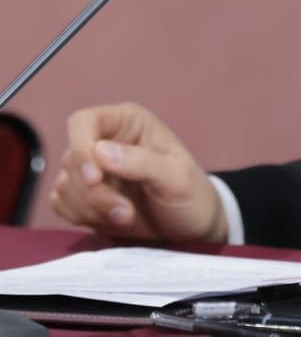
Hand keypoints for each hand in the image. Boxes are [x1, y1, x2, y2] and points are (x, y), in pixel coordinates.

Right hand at [50, 102, 226, 242]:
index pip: (84, 122)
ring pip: (64, 185)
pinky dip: (82, 217)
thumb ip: (142, 162)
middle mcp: (106, 141)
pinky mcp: (82, 195)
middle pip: (72, 159)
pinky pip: (61, 205)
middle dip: (95, 193)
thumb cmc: (190, 194)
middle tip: (126, 213)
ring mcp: (91, 169)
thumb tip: (99, 151)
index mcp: (129, 123)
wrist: (189, 228)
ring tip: (128, 217)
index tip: (95, 179)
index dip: (81, 148)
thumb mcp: (176, 177)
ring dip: (92, 209)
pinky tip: (111, 220)